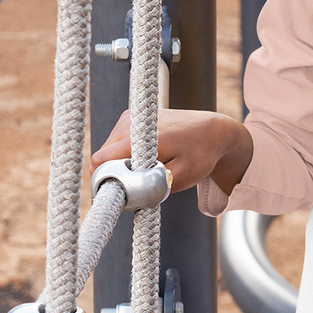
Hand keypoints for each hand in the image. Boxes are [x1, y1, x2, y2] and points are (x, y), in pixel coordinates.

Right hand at [91, 108, 253, 195]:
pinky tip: (146, 158)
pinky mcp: (131, 117)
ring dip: (121, 164)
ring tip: (147, 168)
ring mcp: (128, 117)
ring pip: (108, 150)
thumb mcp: (178, 179)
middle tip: (139, 183)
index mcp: (139, 137)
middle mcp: (129, 122)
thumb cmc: (199, 155)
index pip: (100, 161)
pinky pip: (117, 143)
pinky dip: (126, 154)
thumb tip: (125, 194)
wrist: (211, 131)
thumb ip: (150, 188)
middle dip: (116, 174)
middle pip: (103, 157)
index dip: (106, 181)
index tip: (121, 193)